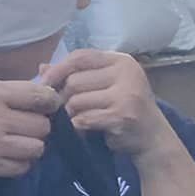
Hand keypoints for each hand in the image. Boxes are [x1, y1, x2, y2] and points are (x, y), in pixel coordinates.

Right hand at [0, 77, 59, 178]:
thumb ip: (10, 91)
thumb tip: (48, 93)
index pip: (42, 96)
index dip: (51, 103)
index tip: (46, 107)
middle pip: (43, 126)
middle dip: (37, 127)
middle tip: (24, 127)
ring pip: (37, 148)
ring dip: (30, 146)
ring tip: (15, 142)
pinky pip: (23, 167)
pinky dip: (19, 163)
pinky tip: (6, 155)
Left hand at [41, 49, 171, 159]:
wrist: (152, 138)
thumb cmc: (122, 109)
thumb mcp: (102, 86)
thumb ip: (75, 74)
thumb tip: (42, 67)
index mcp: (121, 61)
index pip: (80, 57)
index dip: (58, 69)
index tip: (44, 83)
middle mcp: (127, 73)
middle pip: (74, 81)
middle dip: (66, 97)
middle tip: (74, 109)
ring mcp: (127, 94)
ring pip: (75, 101)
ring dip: (73, 114)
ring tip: (85, 118)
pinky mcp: (123, 115)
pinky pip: (83, 119)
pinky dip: (80, 126)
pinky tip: (89, 128)